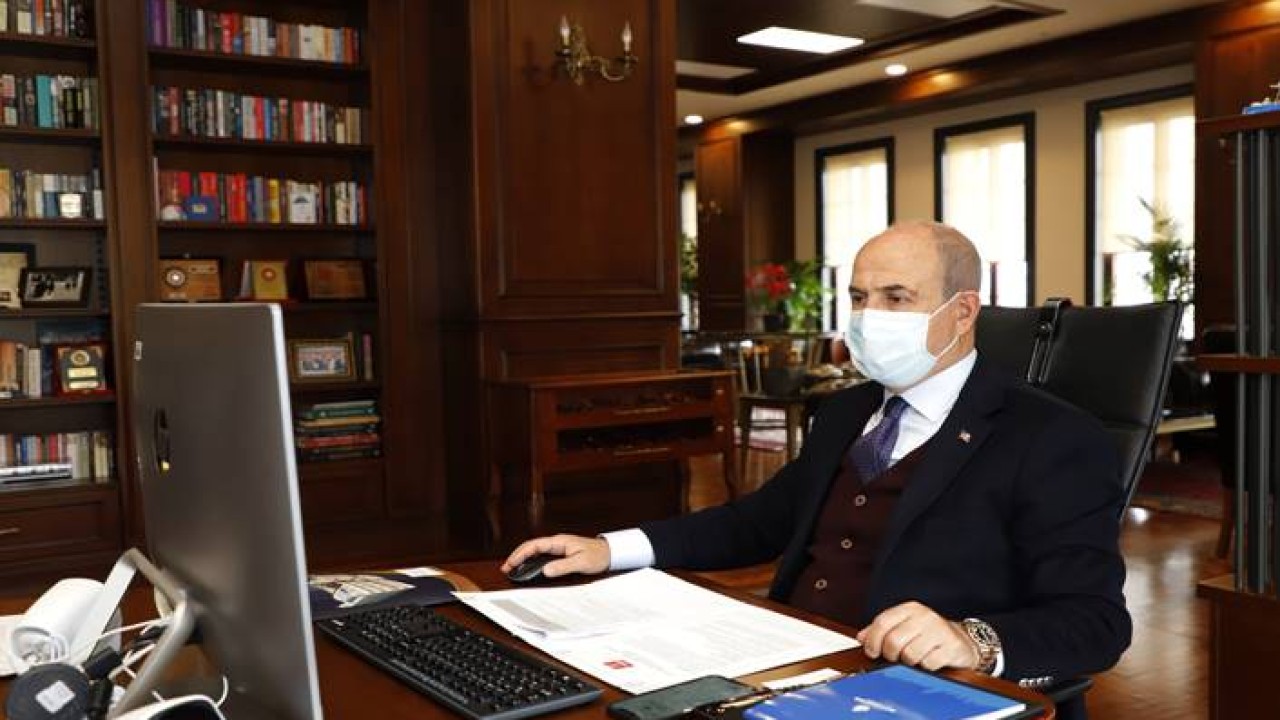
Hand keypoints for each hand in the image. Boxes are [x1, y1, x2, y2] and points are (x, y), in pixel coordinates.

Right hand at [500, 534, 610, 578]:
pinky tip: (527, 568)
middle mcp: (557, 543)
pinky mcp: (561, 553)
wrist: (610, 553)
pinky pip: (541, 555)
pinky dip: (531, 561)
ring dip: (523, 558)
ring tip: (513, 569)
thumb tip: (545, 570)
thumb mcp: (581, 562)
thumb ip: (563, 566)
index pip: (534, 545)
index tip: (511, 563)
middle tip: (506, 568)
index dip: (520, 554)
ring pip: (535, 551)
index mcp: (559, 542)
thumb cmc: (598, 555)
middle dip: (516, 556)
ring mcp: (558, 548)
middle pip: (531, 547)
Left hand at [856, 601, 979, 671]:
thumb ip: (881, 630)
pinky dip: (925, 666)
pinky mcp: (951, 647)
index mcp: (910, 609)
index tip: (871, 651)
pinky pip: (928, 663)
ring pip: (910, 654)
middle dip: (890, 655)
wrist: (963, 641)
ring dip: (908, 662)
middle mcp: (924, 617)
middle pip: (894, 641)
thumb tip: (861, 637)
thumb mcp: (904, 626)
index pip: (882, 622)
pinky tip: (929, 661)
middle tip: (895, 658)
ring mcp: (939, 631)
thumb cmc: (929, 635)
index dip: (872, 640)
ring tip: (914, 658)